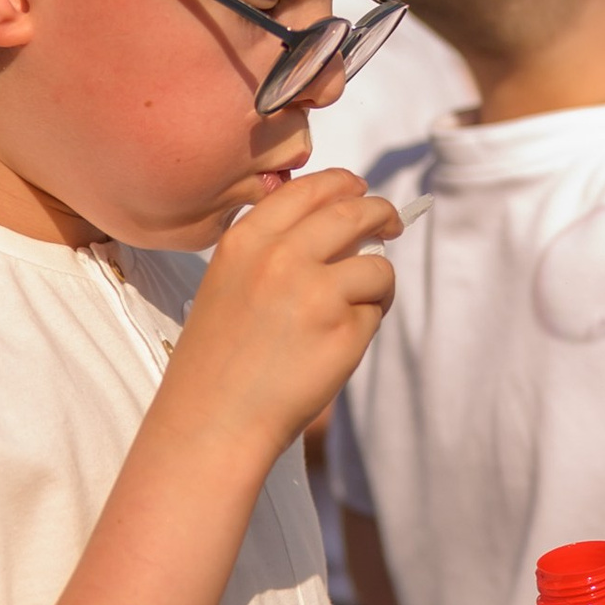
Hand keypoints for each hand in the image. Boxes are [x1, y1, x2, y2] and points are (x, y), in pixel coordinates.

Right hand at [163, 169, 398, 466]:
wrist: (214, 419)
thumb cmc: (219, 360)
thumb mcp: (228, 282)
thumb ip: (273, 248)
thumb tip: (341, 226)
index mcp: (246, 240)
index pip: (308, 189)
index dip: (341, 185)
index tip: (358, 191)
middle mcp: (282, 256)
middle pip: (354, 213)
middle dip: (381, 214)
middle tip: (390, 223)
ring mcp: (316, 291)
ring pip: (378, 265)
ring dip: (378, 281)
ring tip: (359, 305)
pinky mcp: (343, 329)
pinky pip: (375, 310)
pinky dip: (367, 323)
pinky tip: (337, 345)